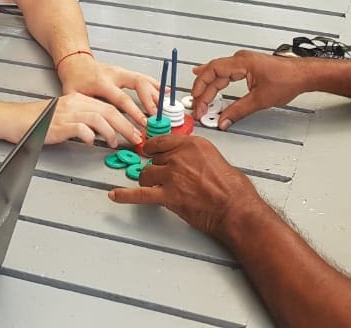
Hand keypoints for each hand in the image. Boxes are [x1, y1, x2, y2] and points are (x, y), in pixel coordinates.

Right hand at [39, 93, 142, 146]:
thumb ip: (85, 118)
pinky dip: (90, 136)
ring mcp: (67, 113)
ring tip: (115, 143)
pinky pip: (81, 128)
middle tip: (136, 138)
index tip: (135, 129)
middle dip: (126, 125)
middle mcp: (75, 102)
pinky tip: (92, 142)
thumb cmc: (41, 120)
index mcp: (79, 98)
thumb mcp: (67, 114)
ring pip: (99, 118)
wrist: (18, 119)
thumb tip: (106, 130)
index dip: (125, 118)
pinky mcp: (59, 124)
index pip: (108, 106)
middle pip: (108, 110)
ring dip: (111, 132)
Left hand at [58, 54, 157, 123]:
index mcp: (102, 82)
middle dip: (150, 99)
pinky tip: (164, 91)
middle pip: (138, 83)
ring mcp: (122, 72)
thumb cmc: (74, 79)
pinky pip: (144, 77)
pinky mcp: (126, 71)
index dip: (134, 111)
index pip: (122, 98)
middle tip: (156, 114)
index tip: (143, 123)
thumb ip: (84, 111)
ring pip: (143, 79)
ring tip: (165, 106)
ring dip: (156, 92)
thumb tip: (94, 131)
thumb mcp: (73, 95)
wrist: (76, 62)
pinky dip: (155, 84)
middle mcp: (115, 75)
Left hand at [108, 135, 260, 239]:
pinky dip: (125, 196)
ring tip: (156, 188)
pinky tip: (115, 195)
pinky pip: (140, 195)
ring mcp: (172, 176)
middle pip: (153, 159)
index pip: (161, 142)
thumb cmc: (232, 188)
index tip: (149, 151)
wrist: (236, 208)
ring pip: (145, 175)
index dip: (154, 150)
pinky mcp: (168, 196)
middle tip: (164, 178)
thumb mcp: (214, 158)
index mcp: (192, 144)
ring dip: (148, 182)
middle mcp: (180, 156)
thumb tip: (183, 160)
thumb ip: (194, 155)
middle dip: (156, 170)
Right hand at [191, 50, 325, 129]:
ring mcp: (244, 62)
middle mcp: (240, 60)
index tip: (197, 101)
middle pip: (213, 73)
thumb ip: (239, 111)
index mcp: (241, 62)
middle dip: (203, 91)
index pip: (212, 71)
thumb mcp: (260, 99)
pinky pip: (226, 73)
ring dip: (209, 87)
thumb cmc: (288, 79)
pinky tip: (210, 83)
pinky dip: (217, 82)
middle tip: (198, 107)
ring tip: (200, 99)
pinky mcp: (248, 67)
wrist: (303, 75)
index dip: (201, 87)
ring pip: (218, 73)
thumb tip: (224, 120)